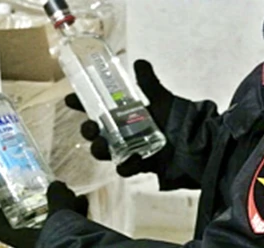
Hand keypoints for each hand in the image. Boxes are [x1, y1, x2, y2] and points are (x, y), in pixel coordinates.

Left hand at [0, 181, 87, 247]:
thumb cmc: (64, 242)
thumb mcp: (58, 211)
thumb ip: (56, 196)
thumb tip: (55, 185)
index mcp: (25, 241)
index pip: (4, 231)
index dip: (2, 217)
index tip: (5, 205)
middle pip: (36, 226)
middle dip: (44, 209)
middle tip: (51, 196)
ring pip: (56, 229)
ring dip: (64, 212)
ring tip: (74, 197)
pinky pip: (72, 235)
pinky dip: (76, 220)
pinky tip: (84, 206)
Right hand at [64, 59, 174, 177]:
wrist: (194, 140)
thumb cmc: (176, 118)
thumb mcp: (160, 98)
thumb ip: (148, 82)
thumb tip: (139, 62)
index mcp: (122, 115)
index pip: (96, 109)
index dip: (81, 105)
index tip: (70, 99)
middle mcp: (122, 133)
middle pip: (96, 133)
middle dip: (87, 130)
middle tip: (90, 127)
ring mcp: (129, 149)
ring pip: (105, 152)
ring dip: (99, 149)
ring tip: (102, 144)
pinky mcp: (139, 164)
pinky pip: (126, 168)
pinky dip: (125, 166)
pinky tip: (128, 161)